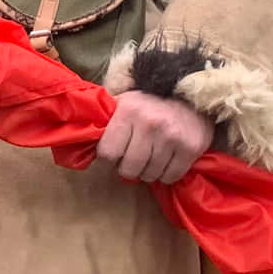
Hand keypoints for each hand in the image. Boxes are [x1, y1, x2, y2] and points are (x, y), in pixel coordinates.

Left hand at [95, 90, 213, 186]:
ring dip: (147, 172)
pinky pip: (170, 177)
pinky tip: (165, 161)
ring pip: (149, 175)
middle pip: (128, 169)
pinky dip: (165, 174)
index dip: (109, 158)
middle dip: (128, 169)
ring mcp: (172, 137)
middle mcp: (150, 124)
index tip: (114, 154)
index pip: (107, 153)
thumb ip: (105, 121)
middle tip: (133, 159)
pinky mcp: (190, 148)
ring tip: (150, 158)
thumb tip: (82, 144)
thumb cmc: (149, 104)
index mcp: (128, 111)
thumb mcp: (124, 103)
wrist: (190, 96)